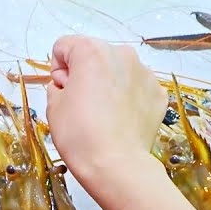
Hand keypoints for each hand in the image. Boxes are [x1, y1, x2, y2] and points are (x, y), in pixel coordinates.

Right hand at [44, 35, 167, 201]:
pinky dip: (126, 97)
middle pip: (94, 54)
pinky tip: (119, 119)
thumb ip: (57, 85)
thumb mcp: (53, 106)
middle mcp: (121, 54)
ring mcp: (144, 72)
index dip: (57, 67)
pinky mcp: (158, 92)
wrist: (115, 164)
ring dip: (106, 83)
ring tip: (101, 113)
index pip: (65, 45)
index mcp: (91, 52)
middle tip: (79, 102)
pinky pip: (135, 86)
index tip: (61, 88)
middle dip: (84, 72)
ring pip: (117, 70)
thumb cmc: (79, 134)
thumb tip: (68, 84)